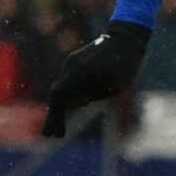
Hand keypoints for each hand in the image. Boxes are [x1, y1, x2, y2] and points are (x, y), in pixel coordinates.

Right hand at [41, 19, 151, 136]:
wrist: (125, 39)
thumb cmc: (125, 65)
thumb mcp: (114, 86)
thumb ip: (94, 94)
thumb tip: (80, 101)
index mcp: (80, 73)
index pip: (58, 96)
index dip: (56, 117)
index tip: (58, 134)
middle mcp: (71, 66)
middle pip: (56, 94)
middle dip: (54, 116)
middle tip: (50, 136)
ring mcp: (72, 63)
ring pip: (60, 89)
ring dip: (59, 108)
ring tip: (58, 129)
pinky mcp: (75, 62)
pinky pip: (66, 82)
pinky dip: (66, 97)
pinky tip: (71, 110)